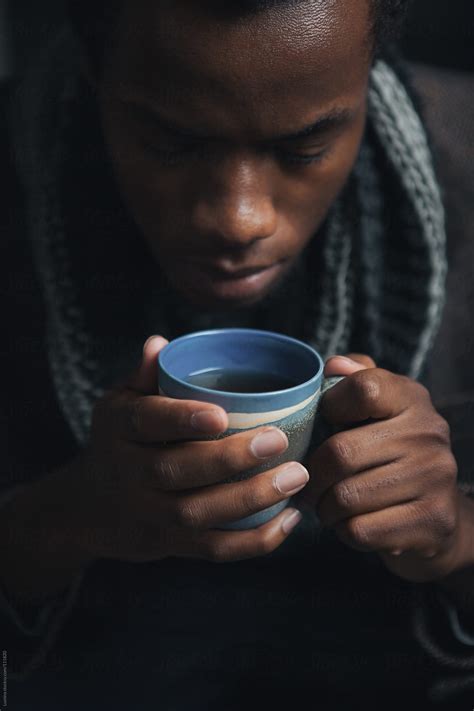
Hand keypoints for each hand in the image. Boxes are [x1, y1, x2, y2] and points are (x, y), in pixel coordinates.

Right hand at [57, 336, 307, 564]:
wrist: (91, 507)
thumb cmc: (122, 439)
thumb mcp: (122, 402)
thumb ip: (145, 375)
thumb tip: (160, 343)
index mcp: (118, 427)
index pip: (145, 421)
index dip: (181, 418)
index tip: (221, 415)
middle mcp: (127, 473)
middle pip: (175, 470)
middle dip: (229, 459)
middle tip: (279, 441)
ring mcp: (148, 513)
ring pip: (196, 513)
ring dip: (250, 498)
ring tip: (296, 477)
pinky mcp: (169, 544)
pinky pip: (212, 549)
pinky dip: (254, 541)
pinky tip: (289, 519)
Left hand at [293, 353, 469, 582]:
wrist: (437, 513)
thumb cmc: (390, 451)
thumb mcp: (377, 408)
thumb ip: (353, 379)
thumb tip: (333, 365)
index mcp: (411, 397)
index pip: (363, 388)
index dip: (329, 407)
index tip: (324, 424)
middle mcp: (429, 433)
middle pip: (341, 452)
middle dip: (312, 475)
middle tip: (305, 484)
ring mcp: (435, 477)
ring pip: (346, 497)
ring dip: (324, 507)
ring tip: (325, 504)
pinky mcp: (433, 520)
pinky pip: (361, 530)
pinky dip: (343, 530)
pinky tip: (348, 522)